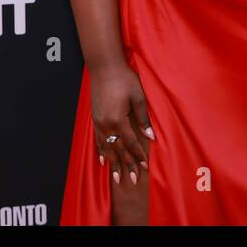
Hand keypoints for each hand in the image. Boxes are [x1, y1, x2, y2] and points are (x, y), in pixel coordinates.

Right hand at [91, 62, 153, 186]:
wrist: (104, 67)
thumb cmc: (124, 79)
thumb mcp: (138, 97)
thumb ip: (143, 118)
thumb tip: (151, 136)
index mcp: (118, 119)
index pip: (130, 142)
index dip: (138, 155)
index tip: (144, 166)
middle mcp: (106, 124)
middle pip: (118, 149)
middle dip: (126, 164)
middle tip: (133, 179)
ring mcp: (98, 122)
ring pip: (107, 147)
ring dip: (113, 162)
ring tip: (117, 177)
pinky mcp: (95, 118)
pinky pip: (98, 140)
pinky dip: (101, 151)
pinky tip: (103, 160)